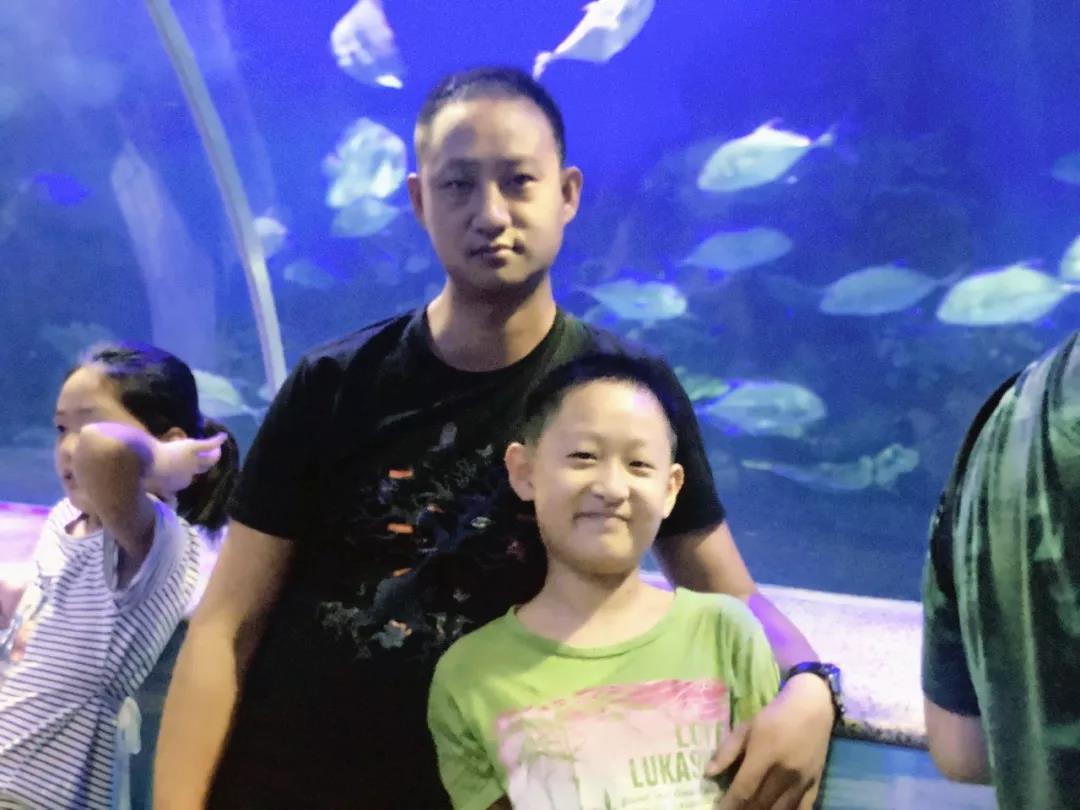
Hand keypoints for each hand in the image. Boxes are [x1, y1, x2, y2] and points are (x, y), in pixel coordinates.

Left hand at [150, 433, 227, 493]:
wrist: (144, 465)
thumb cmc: (143, 476)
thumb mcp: (150, 487)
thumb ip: (160, 494)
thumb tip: (171, 502)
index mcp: (177, 485)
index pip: (186, 479)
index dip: (187, 474)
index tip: (186, 470)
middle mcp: (189, 475)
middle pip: (201, 470)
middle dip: (204, 466)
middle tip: (211, 460)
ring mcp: (192, 461)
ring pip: (208, 460)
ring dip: (214, 455)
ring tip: (219, 451)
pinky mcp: (193, 448)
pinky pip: (208, 445)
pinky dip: (216, 441)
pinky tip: (223, 436)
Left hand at [708, 673, 833, 808]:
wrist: (813, 708)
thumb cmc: (775, 716)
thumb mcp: (746, 727)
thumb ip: (726, 751)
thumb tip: (708, 774)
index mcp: (765, 753)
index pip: (744, 789)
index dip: (729, 804)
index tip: (717, 809)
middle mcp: (785, 771)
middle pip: (760, 804)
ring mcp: (802, 781)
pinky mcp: (815, 786)